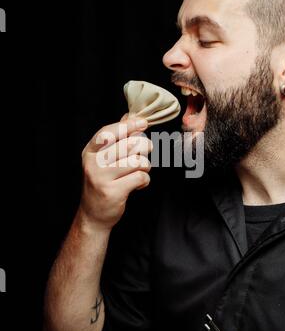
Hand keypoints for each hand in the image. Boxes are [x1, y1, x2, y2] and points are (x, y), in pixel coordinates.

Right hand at [80, 115, 152, 229]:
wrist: (93, 214)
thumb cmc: (101, 183)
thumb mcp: (102, 159)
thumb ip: (116, 138)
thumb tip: (129, 115)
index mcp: (90, 152)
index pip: (108, 132)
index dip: (127, 125)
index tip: (143, 122)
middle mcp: (93, 163)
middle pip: (128, 145)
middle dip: (144, 146)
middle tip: (147, 149)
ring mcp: (102, 178)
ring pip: (137, 161)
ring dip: (145, 165)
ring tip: (140, 170)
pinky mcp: (113, 192)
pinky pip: (140, 177)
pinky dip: (144, 180)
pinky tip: (138, 184)